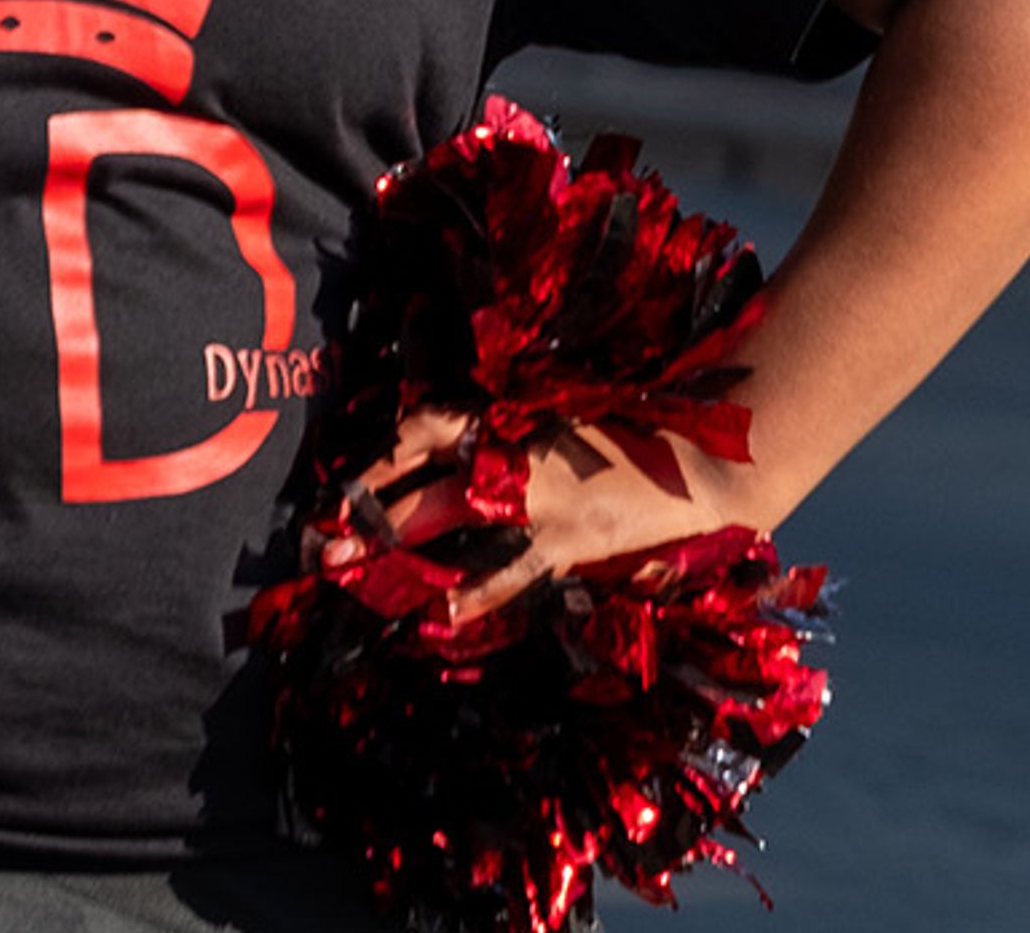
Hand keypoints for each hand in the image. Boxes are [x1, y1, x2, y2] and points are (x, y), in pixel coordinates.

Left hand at [327, 407, 773, 626]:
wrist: (709, 456)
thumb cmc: (634, 430)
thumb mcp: (563, 418)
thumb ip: (510, 434)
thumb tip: (458, 449)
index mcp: (507, 421)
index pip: (423, 430)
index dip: (379, 455)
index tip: (341, 480)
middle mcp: (510, 457)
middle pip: (418, 483)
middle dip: (366, 510)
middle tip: (320, 537)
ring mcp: (536, 501)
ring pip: (447, 524)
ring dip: (396, 548)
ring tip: (349, 569)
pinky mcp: (568, 540)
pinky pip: (510, 572)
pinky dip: (475, 593)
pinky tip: (439, 611)